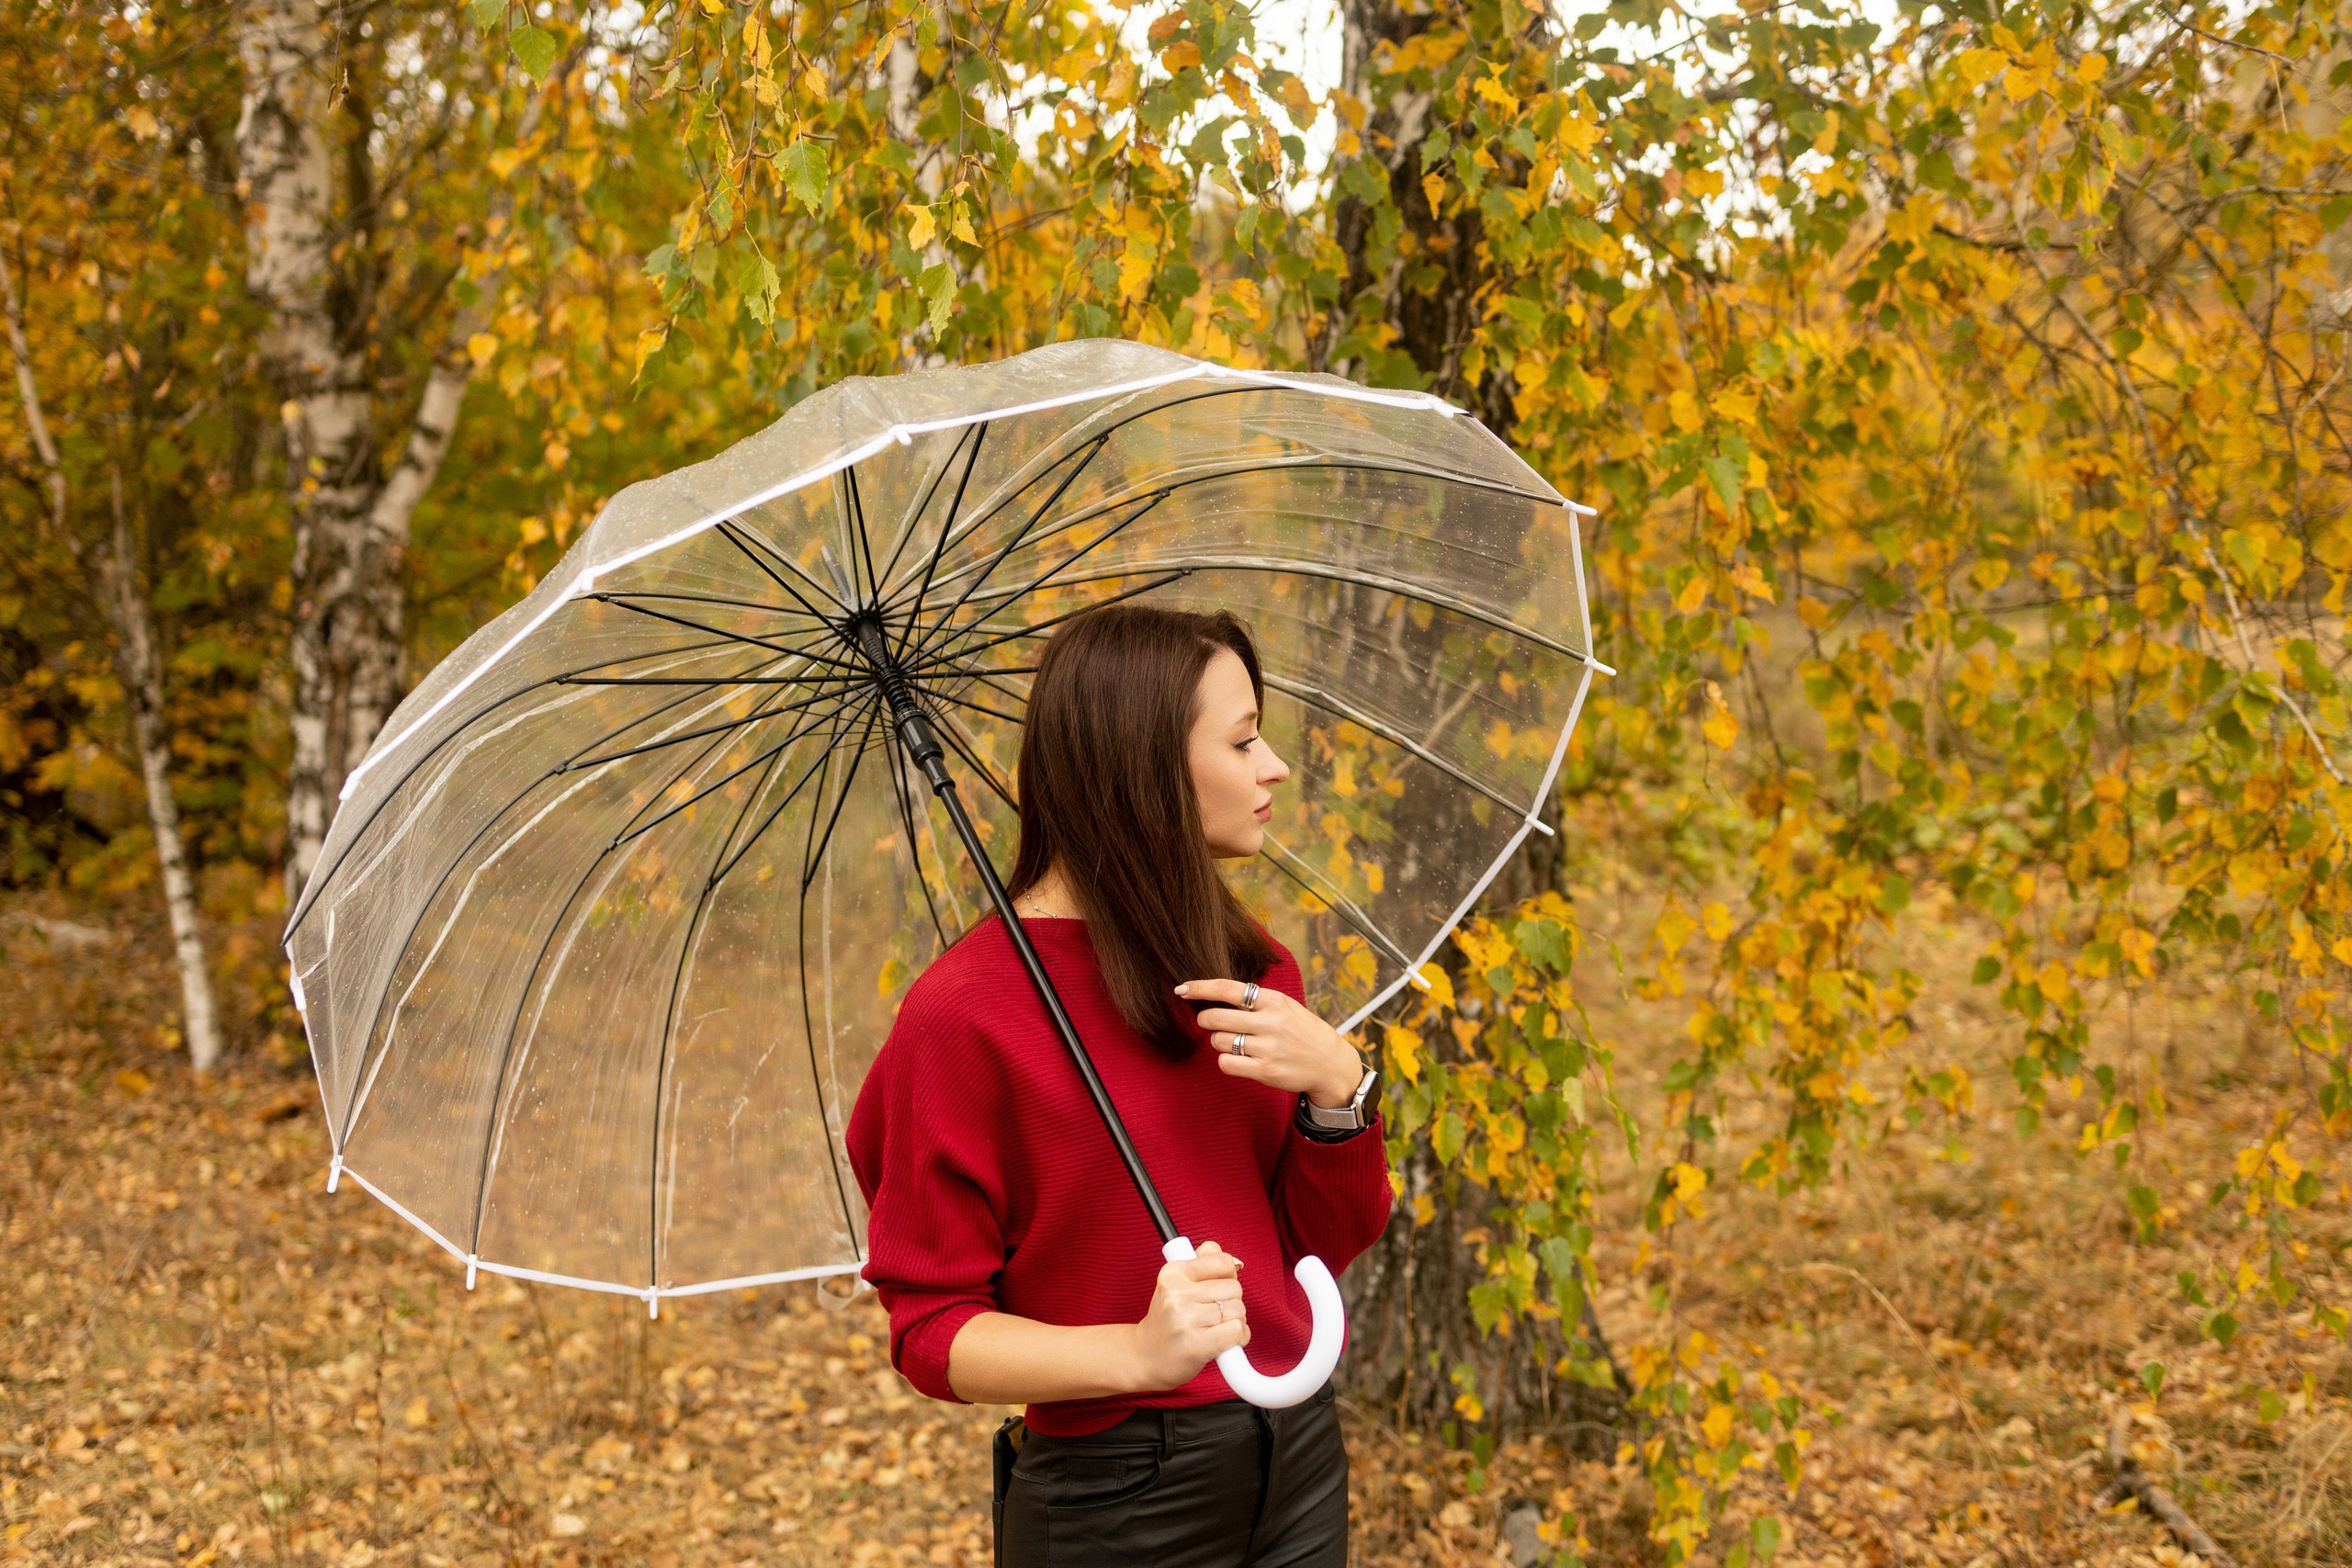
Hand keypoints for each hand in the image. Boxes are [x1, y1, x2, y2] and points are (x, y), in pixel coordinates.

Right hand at [1129, 1240, 1248, 1390]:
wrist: (1145, 1357)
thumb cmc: (1168, 1320)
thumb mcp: (1176, 1284)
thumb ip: (1203, 1263)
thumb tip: (1235, 1262)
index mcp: (1173, 1273)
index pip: (1222, 1261)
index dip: (1229, 1276)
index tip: (1219, 1288)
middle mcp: (1177, 1294)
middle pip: (1234, 1287)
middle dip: (1232, 1301)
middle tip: (1215, 1313)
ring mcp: (1186, 1320)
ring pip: (1239, 1309)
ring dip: (1236, 1321)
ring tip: (1217, 1328)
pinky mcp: (1197, 1345)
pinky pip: (1237, 1331)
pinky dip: (1239, 1337)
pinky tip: (1226, 1342)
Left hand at [1176, 978, 1364, 1107]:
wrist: (1329, 1063)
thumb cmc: (1301, 1032)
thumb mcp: (1285, 1006)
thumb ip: (1254, 1001)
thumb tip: (1214, 995)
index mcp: (1274, 1001)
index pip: (1227, 989)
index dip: (1200, 987)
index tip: (1182, 989)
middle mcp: (1270, 1022)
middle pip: (1215, 1017)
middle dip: (1205, 1020)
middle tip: (1210, 1023)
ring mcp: (1268, 1048)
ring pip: (1218, 1041)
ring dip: (1219, 1042)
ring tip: (1236, 1043)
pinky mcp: (1265, 1070)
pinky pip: (1226, 1063)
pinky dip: (1226, 1061)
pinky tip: (1238, 1058)